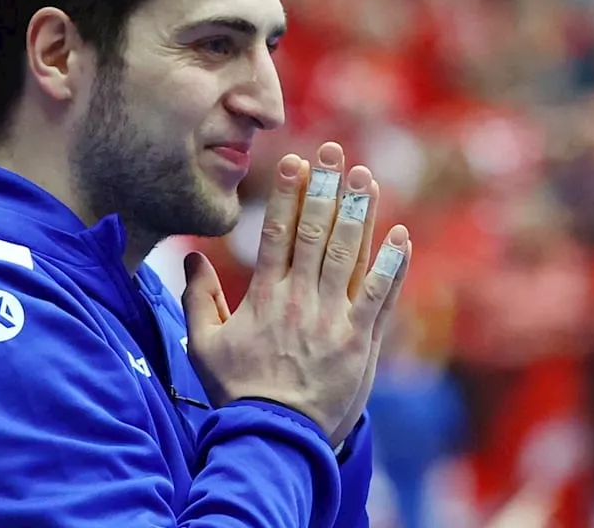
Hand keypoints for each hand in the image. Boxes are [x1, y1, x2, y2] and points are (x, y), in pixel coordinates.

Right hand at [184, 142, 411, 443]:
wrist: (275, 441)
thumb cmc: (238, 394)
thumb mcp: (203, 346)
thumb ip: (197, 299)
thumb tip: (191, 258)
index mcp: (265, 298)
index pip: (278, 234)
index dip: (289, 194)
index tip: (297, 161)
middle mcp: (301, 300)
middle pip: (317, 232)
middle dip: (326, 188)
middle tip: (336, 152)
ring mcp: (334, 320)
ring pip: (350, 255)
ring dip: (360, 213)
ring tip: (366, 177)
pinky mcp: (361, 341)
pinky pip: (380, 296)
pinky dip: (392, 265)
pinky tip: (402, 235)